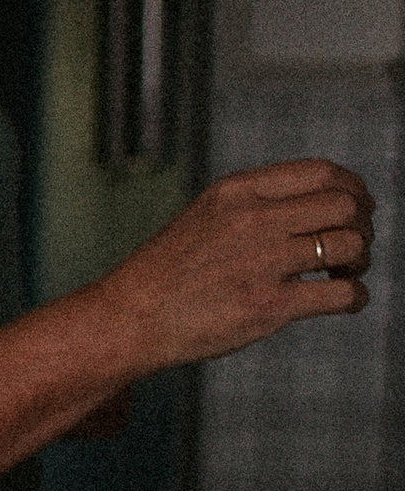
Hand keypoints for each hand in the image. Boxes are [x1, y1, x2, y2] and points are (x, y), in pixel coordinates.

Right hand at [107, 156, 373, 368]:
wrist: (129, 318)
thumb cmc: (169, 272)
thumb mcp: (207, 214)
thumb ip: (258, 203)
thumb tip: (322, 202)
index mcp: (238, 190)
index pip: (323, 172)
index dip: (352, 188)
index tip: (355, 207)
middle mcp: (253, 220)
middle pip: (345, 205)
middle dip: (361, 224)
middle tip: (351, 245)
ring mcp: (263, 263)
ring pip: (349, 245)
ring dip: (360, 259)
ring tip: (344, 272)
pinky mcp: (269, 307)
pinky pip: (341, 295)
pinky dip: (355, 297)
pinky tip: (345, 301)